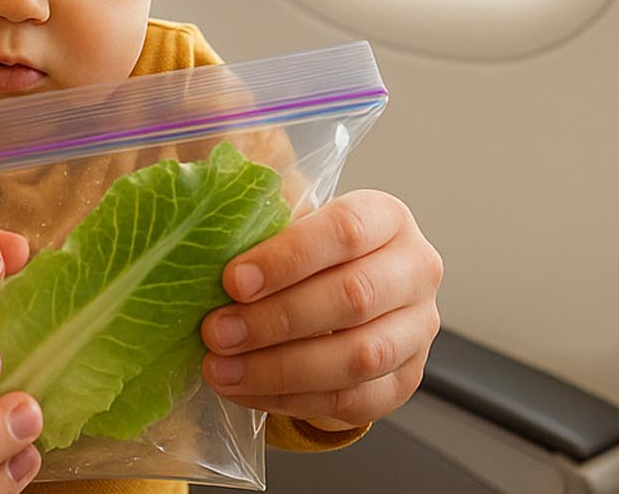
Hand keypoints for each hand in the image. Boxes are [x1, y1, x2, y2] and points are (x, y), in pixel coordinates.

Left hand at [199, 189, 442, 428]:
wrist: (343, 297)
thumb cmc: (308, 253)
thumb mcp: (289, 220)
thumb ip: (258, 217)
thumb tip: (201, 218)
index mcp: (387, 218)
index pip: (346, 230)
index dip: (287, 257)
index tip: (233, 281)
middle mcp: (415, 271)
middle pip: (354, 297)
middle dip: (276, 320)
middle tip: (216, 332)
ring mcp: (417, 330)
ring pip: (358, 356)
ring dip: (281, 368)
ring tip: (223, 369)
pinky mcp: (404, 380)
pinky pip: (352, 401)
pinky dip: (292, 400)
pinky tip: (247, 390)